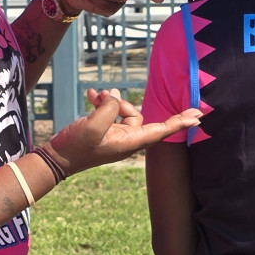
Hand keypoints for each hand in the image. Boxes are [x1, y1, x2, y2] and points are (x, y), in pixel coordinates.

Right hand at [45, 89, 200, 174]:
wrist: (56, 159)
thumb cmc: (76, 147)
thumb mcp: (94, 125)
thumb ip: (110, 108)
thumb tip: (115, 99)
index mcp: (130, 142)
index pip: (161, 130)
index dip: (180, 122)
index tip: (198, 116)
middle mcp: (127, 140)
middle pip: (136, 114)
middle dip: (120, 103)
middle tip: (101, 99)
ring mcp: (116, 136)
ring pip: (122, 111)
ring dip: (109, 101)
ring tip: (94, 96)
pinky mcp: (105, 132)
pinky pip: (110, 113)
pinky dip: (102, 103)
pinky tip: (91, 96)